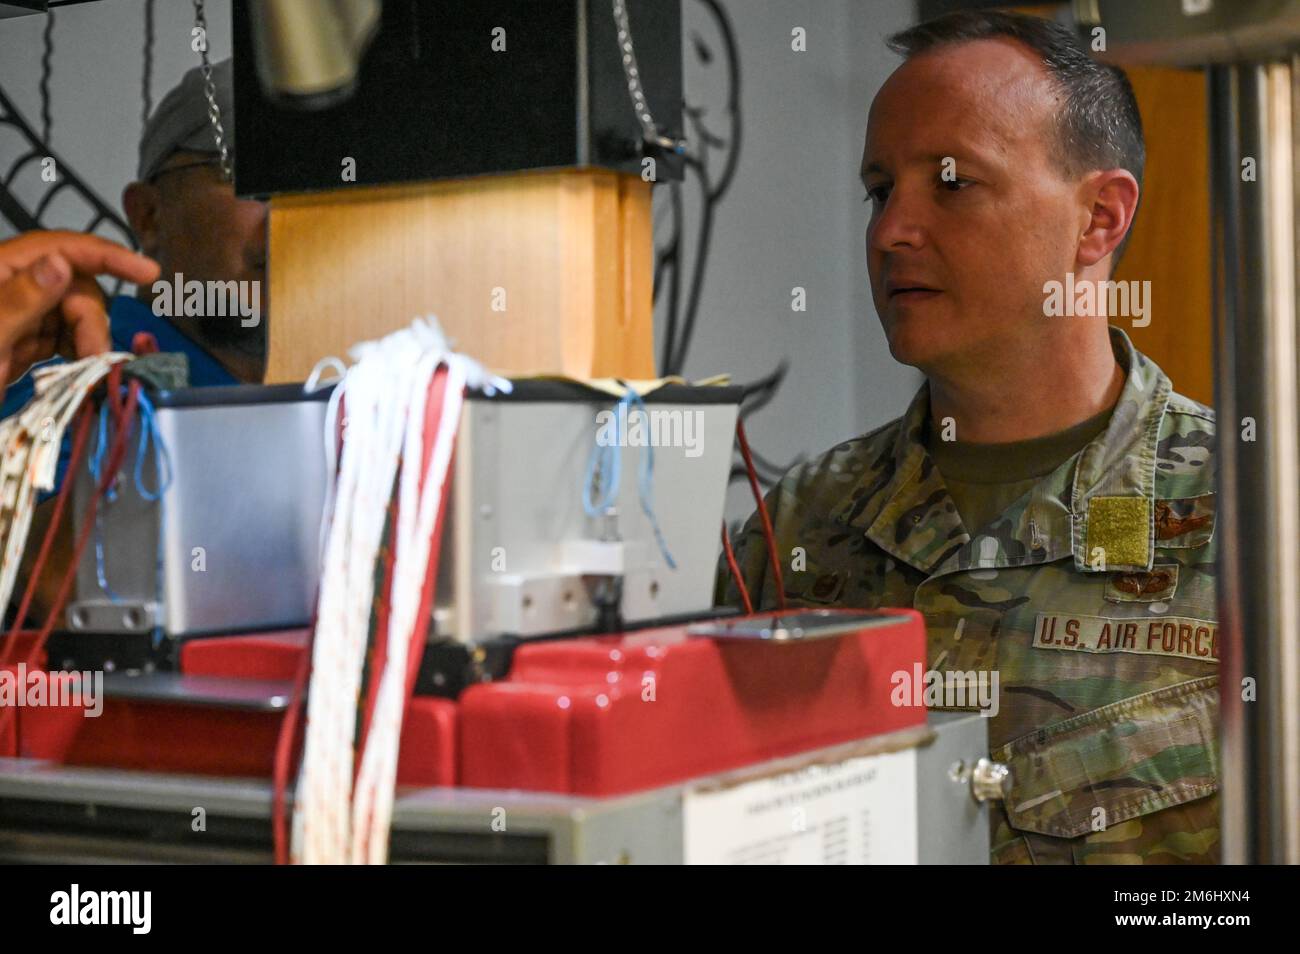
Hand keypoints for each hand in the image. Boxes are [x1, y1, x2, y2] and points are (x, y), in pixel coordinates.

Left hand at [0, 231, 159, 385]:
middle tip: (95, 359)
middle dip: (92, 321)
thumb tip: (59, 266)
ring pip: (74, 317)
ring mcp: (17, 318)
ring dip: (88, 342)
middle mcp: (11, 289)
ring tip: (85, 372)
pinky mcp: (22, 345)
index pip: (61, 249)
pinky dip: (78, 355)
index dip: (107, 255)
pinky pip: (63, 340)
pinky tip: (78, 371)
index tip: (147, 271)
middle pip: (75, 289)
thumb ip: (19, 299)